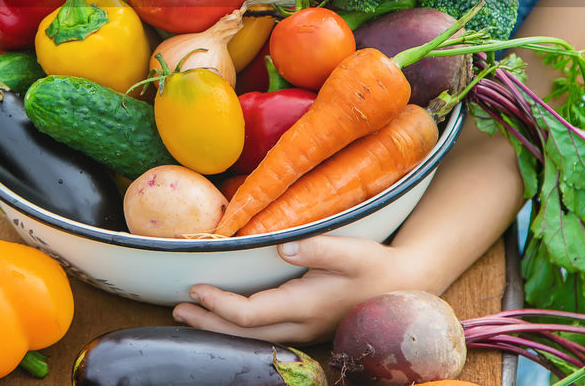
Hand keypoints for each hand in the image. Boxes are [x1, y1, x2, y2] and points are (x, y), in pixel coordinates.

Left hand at [172, 235, 428, 344]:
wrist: (406, 284)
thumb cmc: (377, 265)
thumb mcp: (352, 250)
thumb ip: (318, 248)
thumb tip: (283, 246)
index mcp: (306, 305)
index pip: (252, 314)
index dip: (220, 305)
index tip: (195, 289)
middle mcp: (302, 324)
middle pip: (245, 333)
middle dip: (209, 322)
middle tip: (177, 309)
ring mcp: (305, 329)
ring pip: (254, 337)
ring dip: (220, 327)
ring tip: (191, 314)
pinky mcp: (308, 325)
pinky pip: (265, 334)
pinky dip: (239, 328)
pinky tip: (226, 317)